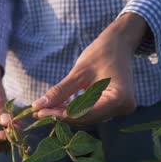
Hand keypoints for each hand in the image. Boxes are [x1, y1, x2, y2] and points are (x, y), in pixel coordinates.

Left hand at [32, 13, 148, 124]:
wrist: (120, 44)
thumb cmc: (101, 53)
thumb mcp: (78, 72)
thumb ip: (59, 91)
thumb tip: (37, 106)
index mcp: (119, 98)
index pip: (85, 113)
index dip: (61, 115)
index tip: (39, 112)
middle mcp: (123, 108)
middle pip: (86, 118)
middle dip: (61, 115)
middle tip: (37, 112)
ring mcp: (120, 109)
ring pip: (87, 117)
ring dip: (65, 114)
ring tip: (43, 110)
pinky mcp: (114, 108)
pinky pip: (90, 112)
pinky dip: (74, 110)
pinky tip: (56, 107)